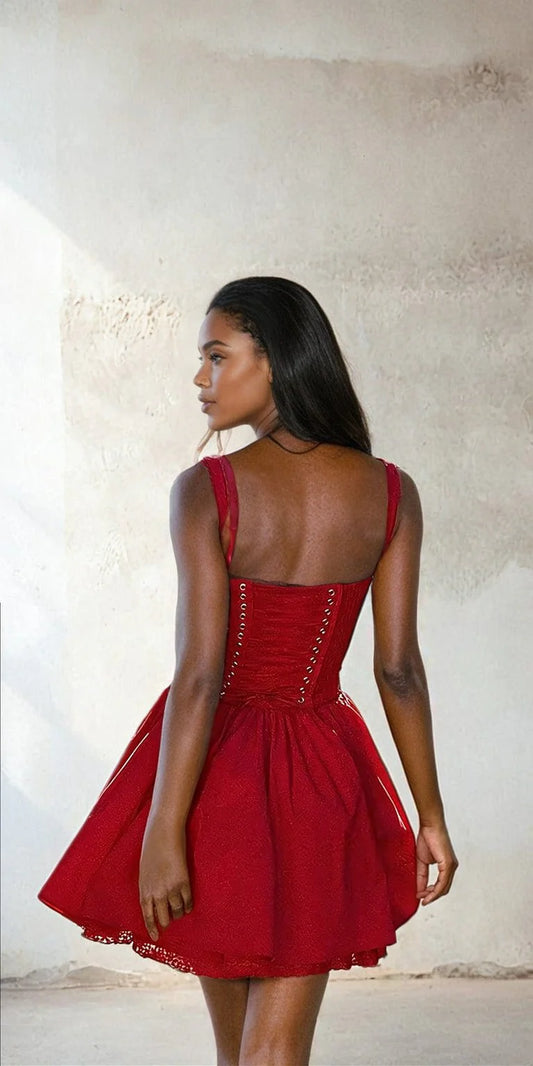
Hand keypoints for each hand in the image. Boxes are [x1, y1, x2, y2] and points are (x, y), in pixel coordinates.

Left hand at [138, 821, 192, 940]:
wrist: (163, 832)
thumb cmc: (152, 847)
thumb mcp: (145, 870)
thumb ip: (149, 886)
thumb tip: (155, 900)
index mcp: (144, 889)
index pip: (147, 916)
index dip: (152, 928)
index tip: (156, 937)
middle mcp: (156, 893)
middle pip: (163, 918)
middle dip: (167, 920)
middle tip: (171, 918)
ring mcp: (170, 888)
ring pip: (177, 911)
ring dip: (179, 913)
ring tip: (181, 910)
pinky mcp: (183, 882)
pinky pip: (187, 902)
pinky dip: (188, 906)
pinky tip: (189, 905)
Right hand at [416, 821, 457, 904]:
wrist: (430, 825)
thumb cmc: (427, 837)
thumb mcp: (422, 860)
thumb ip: (422, 875)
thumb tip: (419, 889)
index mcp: (447, 866)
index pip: (441, 885)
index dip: (431, 893)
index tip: (421, 896)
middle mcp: (452, 867)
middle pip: (444, 889)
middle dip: (432, 896)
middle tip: (421, 898)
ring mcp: (451, 866)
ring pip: (444, 888)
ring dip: (433, 895)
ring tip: (423, 897)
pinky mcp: (448, 864)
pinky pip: (443, 882)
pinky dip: (435, 890)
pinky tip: (427, 893)